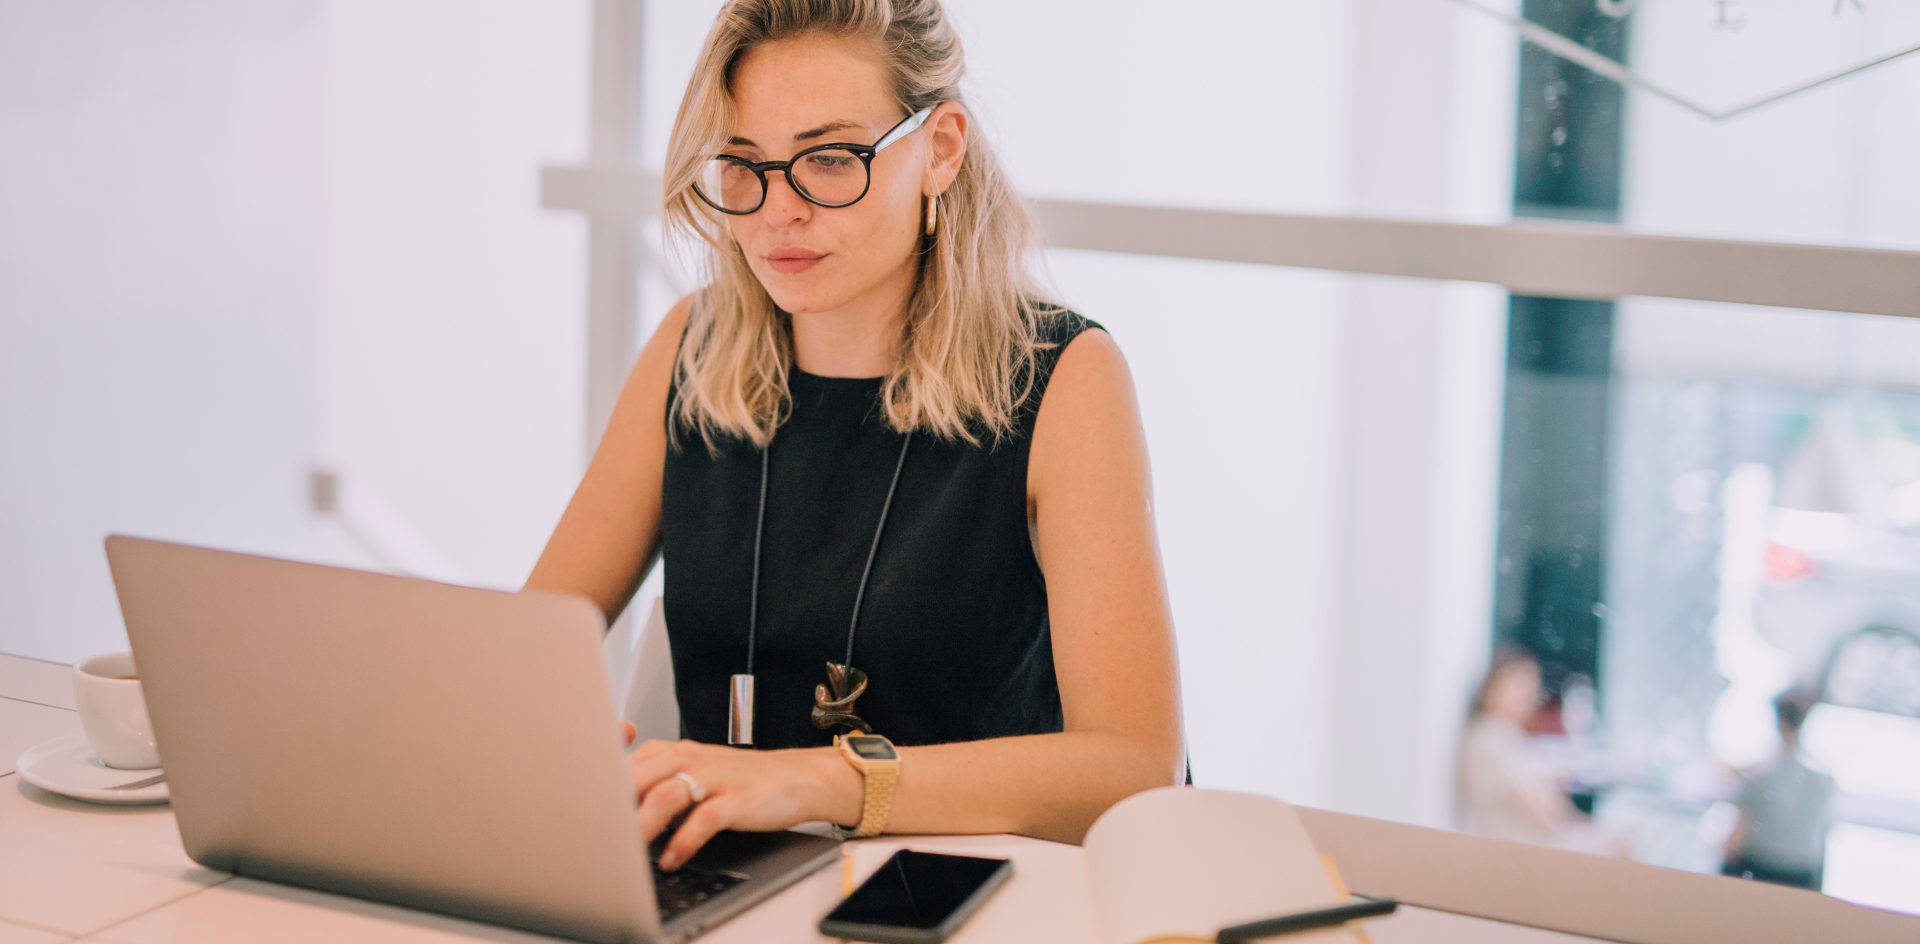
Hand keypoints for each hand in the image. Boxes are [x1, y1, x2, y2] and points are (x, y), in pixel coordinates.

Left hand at [619, 729, 853, 870]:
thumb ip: (654, 782)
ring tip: (629, 852)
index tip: (582, 813)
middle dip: (614, 809)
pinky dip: (683, 841)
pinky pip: (704, 819)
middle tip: (598, 837)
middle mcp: (689, 759)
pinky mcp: (736, 800)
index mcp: (673, 752)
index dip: (601, 788)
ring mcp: (714, 778)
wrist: (795, 778)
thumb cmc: (739, 780)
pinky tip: (672, 858)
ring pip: (665, 796)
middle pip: (638, 776)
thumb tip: (614, 811)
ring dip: (642, 826)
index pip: (624, 763)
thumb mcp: (692, 772)